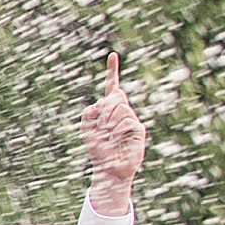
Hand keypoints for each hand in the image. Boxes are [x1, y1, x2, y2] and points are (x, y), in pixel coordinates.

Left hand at [83, 52, 145, 212]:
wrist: (108, 168)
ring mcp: (131, 119)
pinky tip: (115, 138)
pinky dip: (117, 129)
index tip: (112, 55)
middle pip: (116, 96)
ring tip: (108, 135)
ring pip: (121, 108)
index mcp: (110, 109)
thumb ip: (88, 114)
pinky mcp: (138, 129)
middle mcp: (122, 111)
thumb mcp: (86, 130)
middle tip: (101, 126)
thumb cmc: (98, 151)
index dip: (112, 71)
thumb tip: (101, 102)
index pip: (112, 87)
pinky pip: (127, 121)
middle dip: (105, 110)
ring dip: (110, 122)